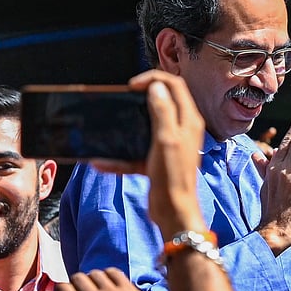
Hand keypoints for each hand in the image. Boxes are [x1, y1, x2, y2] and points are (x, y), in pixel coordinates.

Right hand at [91, 71, 206, 236]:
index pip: (175, 86)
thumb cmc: (173, 176)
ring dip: (130, 124)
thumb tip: (157, 87)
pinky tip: (102, 162)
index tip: (133, 86)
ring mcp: (170, 145)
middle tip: (125, 98)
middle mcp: (182, 130)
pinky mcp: (158, 160)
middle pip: (163, 101)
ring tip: (115, 123)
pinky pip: (137, 152)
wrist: (173, 211)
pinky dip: (121, 156)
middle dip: (143, 96)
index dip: (154, 79)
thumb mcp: (166, 138)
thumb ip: (163, 110)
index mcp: (188, 120)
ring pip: (148, 125)